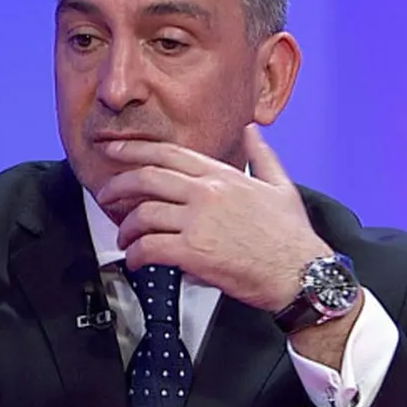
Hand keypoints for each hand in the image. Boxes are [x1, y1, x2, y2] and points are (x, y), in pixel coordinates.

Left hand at [96, 124, 331, 311]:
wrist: (302, 275)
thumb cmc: (292, 237)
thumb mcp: (280, 186)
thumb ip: (262, 156)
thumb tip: (252, 131)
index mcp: (223, 175)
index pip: (168, 153)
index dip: (134, 150)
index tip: (115, 151)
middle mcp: (207, 192)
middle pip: (147, 178)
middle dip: (117, 185)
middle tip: (105, 195)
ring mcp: (199, 222)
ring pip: (143, 215)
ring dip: (126, 228)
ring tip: (124, 238)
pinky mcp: (194, 252)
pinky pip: (149, 248)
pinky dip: (135, 255)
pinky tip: (135, 261)